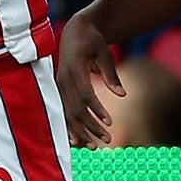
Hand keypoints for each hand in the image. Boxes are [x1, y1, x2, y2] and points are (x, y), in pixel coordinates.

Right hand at [56, 11, 123, 146]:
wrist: (74, 33)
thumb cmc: (93, 42)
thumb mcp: (105, 54)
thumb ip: (112, 74)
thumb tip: (122, 95)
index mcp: (74, 68)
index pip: (85, 95)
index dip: (97, 110)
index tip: (110, 122)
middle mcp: (63, 79)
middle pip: (75, 109)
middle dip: (90, 127)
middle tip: (108, 140)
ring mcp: (58, 86)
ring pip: (67, 114)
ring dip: (80, 131)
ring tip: (94, 147)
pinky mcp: (58, 90)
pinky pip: (63, 112)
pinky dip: (70, 127)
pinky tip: (78, 142)